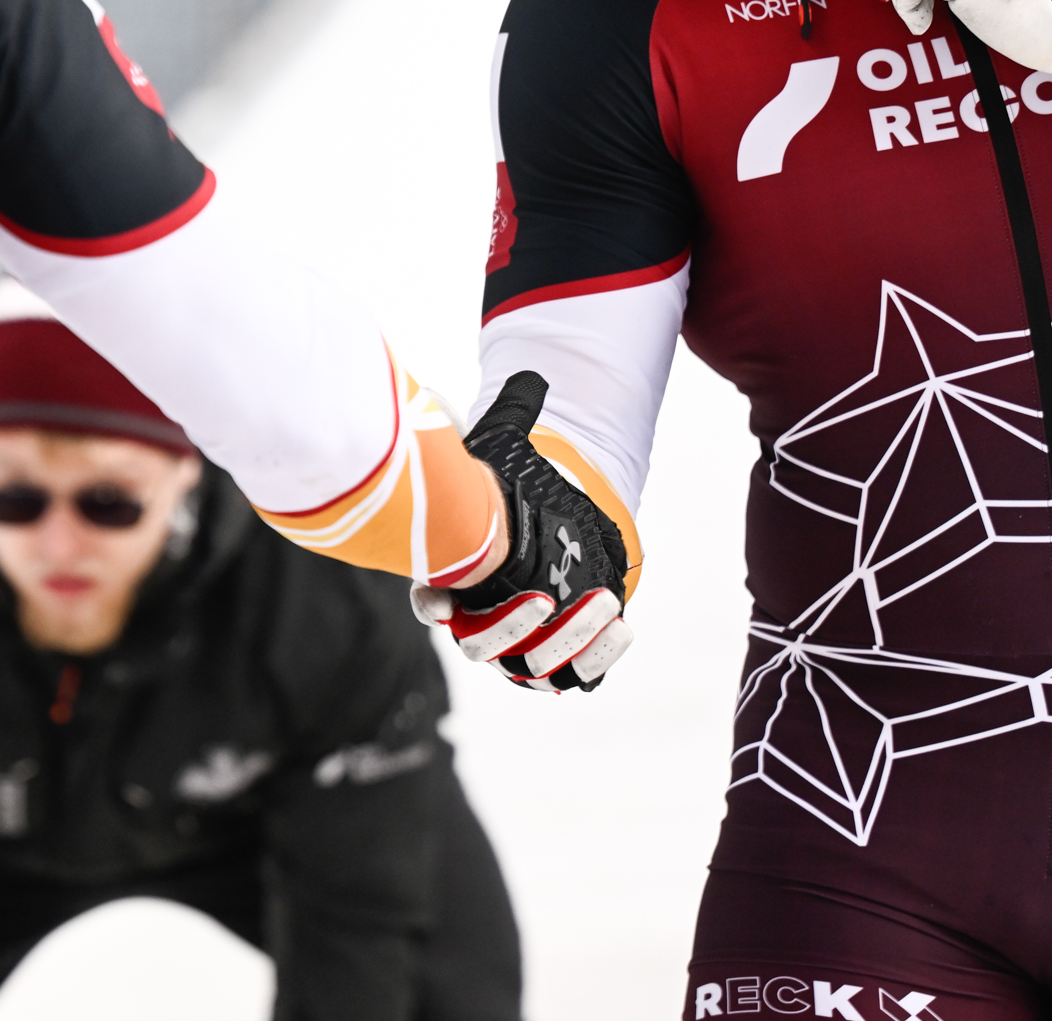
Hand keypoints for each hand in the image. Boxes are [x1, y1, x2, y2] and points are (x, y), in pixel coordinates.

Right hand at [410, 373, 632, 691]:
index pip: (430, 599)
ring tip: (598, 607)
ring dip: (564, 640)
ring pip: (527, 664)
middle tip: (544, 597)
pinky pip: (573, 675)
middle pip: (479, 642)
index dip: (435, 603)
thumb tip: (528, 376)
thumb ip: (513, 417)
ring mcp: (515, 643)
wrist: (541, 528)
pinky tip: (622, 631)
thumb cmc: (510, 492)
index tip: (444, 600)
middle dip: (511, 624)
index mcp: (451, 575)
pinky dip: (596, 661)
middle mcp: (476, 618)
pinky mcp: (557, 654)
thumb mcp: (507, 449)